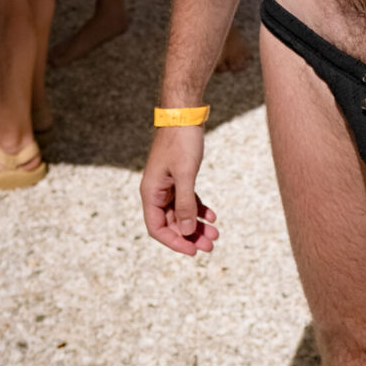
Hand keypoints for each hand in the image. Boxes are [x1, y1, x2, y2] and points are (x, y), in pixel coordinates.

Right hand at [140, 127, 218, 255]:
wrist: (184, 113)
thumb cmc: (181, 141)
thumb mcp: (185, 174)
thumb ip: (185, 204)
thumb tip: (187, 232)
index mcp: (151, 192)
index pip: (157, 228)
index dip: (174, 242)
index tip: (193, 251)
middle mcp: (156, 191)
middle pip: (171, 223)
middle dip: (190, 236)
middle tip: (210, 246)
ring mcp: (167, 184)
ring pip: (181, 213)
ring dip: (197, 224)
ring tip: (215, 235)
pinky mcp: (178, 177)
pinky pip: (187, 200)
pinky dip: (199, 208)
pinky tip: (213, 216)